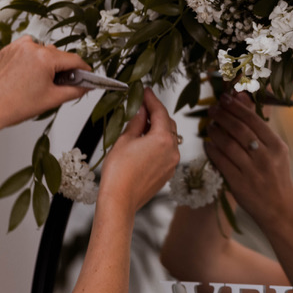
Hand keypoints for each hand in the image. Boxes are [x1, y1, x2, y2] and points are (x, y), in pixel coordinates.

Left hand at [0, 36, 92, 144]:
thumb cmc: (14, 106)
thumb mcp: (52, 99)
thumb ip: (75, 90)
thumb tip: (86, 86)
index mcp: (44, 58)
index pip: (74, 60)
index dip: (83, 69)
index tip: (86, 75)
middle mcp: (31, 47)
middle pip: (58, 55)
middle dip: (63, 68)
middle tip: (61, 84)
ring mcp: (18, 47)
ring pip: (43, 51)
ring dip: (47, 62)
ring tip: (40, 81)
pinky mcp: (8, 50)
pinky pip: (28, 50)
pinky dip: (32, 59)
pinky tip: (28, 75)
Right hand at [99, 88, 179, 215]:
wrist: (120, 201)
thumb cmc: (119, 173)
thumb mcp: (125, 140)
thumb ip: (136, 122)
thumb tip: (141, 110)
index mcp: (163, 139)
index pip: (160, 111)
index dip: (152, 99)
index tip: (145, 91)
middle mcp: (173, 150)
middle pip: (168, 124)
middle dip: (156, 114)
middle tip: (142, 106)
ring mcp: (172, 163)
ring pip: (169, 138)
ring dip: (158, 129)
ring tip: (141, 124)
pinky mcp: (168, 173)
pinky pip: (167, 152)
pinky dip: (159, 143)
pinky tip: (145, 142)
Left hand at [205, 92, 292, 227]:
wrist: (280, 209)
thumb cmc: (277, 176)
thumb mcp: (276, 152)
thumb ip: (260, 129)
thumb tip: (242, 99)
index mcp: (277, 146)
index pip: (254, 120)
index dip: (237, 107)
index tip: (225, 98)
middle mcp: (266, 157)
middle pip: (240, 130)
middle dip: (223, 116)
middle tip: (213, 109)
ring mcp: (252, 171)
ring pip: (228, 145)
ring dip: (216, 132)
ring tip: (210, 125)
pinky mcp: (239, 184)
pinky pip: (221, 162)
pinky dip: (212, 150)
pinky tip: (208, 143)